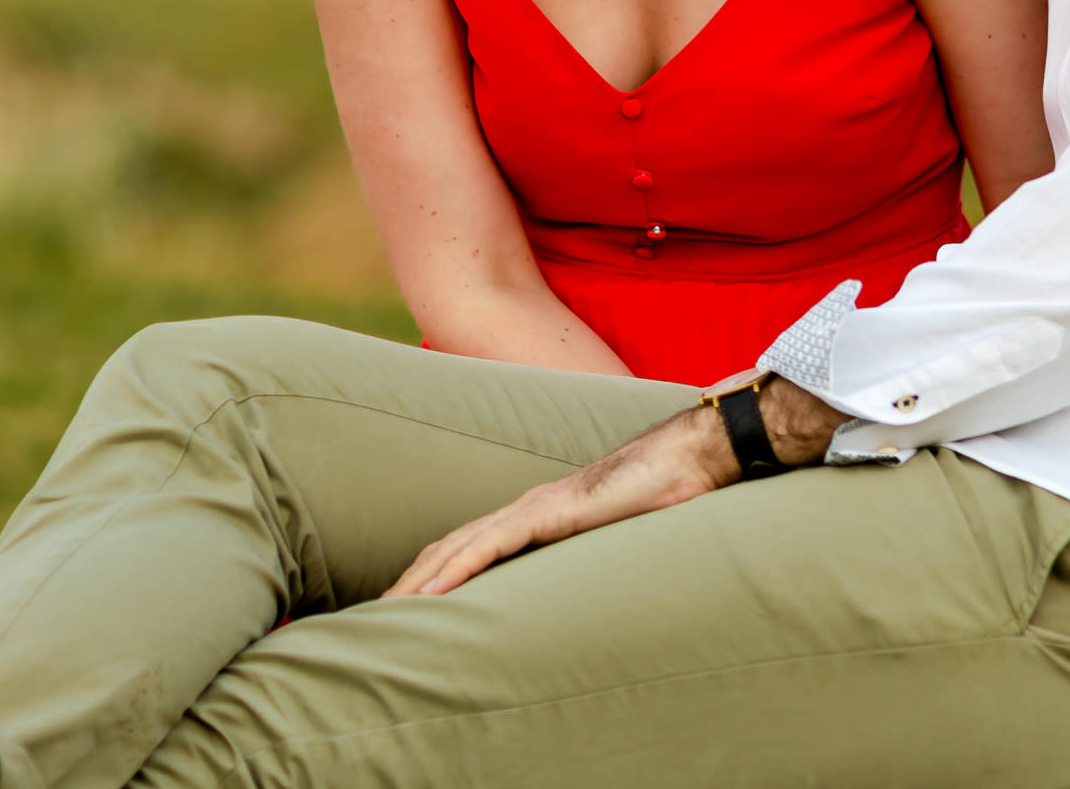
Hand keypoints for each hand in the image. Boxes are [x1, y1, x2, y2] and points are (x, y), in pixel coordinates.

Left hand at [383, 375, 843, 597]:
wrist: (694, 453)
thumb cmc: (668, 491)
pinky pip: (490, 545)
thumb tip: (596, 584)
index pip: (470, 546)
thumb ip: (600, 551)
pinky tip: (429, 592)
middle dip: (410, 581)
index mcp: (540, 513)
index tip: (406, 605)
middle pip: (450, 546)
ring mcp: (536, 506)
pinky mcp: (551, 512)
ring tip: (385, 612)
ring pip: (458, 548)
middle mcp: (528, 506)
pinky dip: (455, 570)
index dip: (434, 573)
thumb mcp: (623, 536)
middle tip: (375, 616)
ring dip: (418, 581)